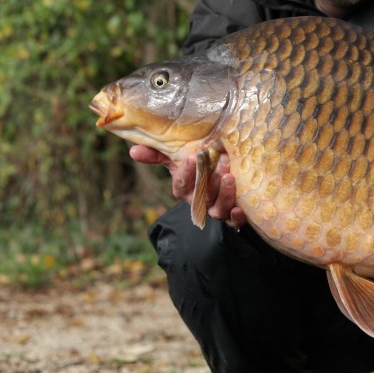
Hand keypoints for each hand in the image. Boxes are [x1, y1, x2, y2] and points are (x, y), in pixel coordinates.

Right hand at [129, 145, 246, 227]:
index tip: (194, 156)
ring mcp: (215, 210)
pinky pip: (233, 221)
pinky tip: (240, 208)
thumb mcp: (178, 161)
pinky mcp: (232, 216)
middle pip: (201, 197)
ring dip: (224, 195)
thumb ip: (158, 155)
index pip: (181, 184)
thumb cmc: (197, 171)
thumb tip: (133, 151)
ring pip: (217, 210)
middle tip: (220, 163)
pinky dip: (236, 217)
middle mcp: (198, 202)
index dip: (187, 172)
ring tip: (230, 177)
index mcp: (184, 190)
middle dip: (209, 181)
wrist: (221, 183)